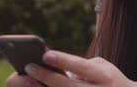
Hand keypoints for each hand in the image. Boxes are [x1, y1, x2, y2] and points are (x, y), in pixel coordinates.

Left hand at [13, 50, 136, 86]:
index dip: (64, 61)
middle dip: (47, 77)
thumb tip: (52, 67)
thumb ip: (80, 67)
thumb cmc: (109, 80)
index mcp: (104, 76)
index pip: (81, 67)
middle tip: (29, 67)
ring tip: (27, 81)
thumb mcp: (101, 68)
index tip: (45, 54)